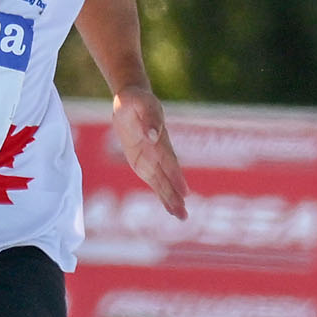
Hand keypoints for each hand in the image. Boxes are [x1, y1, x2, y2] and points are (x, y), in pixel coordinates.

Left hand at [109, 89, 189, 220]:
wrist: (132, 99)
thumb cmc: (135, 100)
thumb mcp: (138, 103)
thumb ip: (148, 119)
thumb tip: (153, 136)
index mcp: (159, 139)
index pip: (169, 161)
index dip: (176, 177)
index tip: (184, 193)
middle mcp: (159, 152)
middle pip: (169, 178)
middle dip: (176, 196)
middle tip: (184, 215)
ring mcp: (153, 159)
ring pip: (163, 183)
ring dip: (172, 200)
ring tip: (182, 217)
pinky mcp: (144, 163)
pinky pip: (154, 181)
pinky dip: (162, 195)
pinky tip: (171, 208)